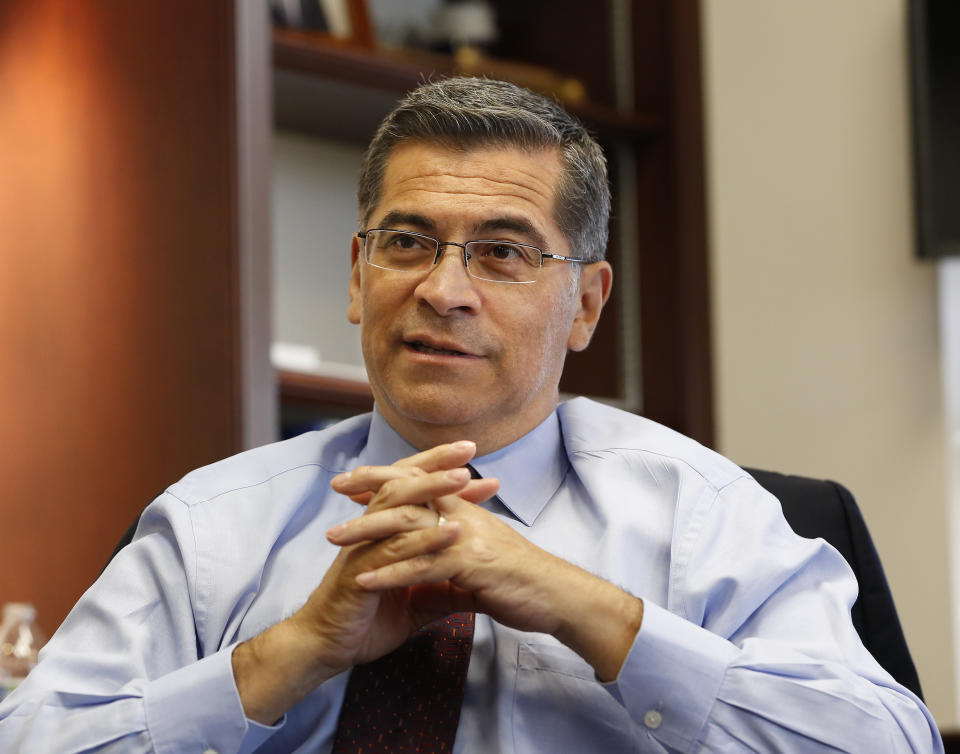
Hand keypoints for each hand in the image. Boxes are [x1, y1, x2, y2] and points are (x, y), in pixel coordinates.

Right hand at [233, 440, 494, 722]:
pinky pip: (396, 549)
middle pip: (403, 482)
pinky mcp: (362, 572)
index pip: (412, 489)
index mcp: (383, 530)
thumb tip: (470, 584)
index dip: (440, 473)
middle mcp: (372, 530)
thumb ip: (438, 585)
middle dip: (437, 463)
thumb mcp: (413, 600)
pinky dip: (426, 538)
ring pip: (399, 507)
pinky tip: (453, 530)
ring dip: (433, 490)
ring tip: (464, 478)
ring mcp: (365, 547)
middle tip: (469, 448)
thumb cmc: (364, 620)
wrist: (325, 650)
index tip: (473, 460)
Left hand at [328, 454, 643, 680]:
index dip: (388, 477)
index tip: (355, 478)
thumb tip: (435, 551)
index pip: (421, 483)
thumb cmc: (522, 578)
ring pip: (408, 527)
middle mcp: (463, 515)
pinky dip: (390, 573)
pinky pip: (422, 566)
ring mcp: (465, 538)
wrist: (557, 596)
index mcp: (465, 510)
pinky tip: (363, 579)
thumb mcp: (484, 553)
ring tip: (334, 538)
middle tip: (336, 485)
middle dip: (370, 488)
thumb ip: (457, 547)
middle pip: (409, 493)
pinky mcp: (469, 565)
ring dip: (367, 531)